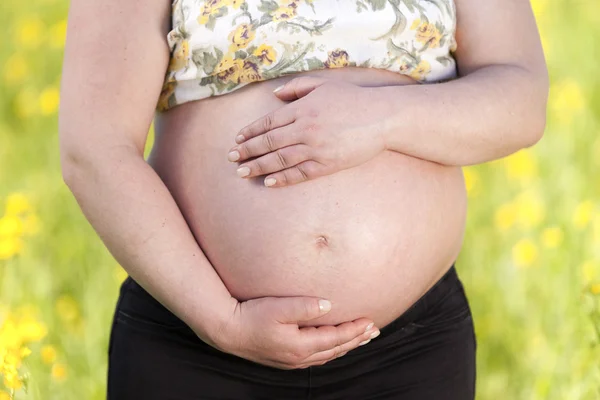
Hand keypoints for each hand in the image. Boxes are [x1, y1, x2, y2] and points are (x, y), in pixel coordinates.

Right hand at [214, 296, 379, 369]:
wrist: (228, 331)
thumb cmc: (251, 316)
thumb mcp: (279, 308)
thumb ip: (305, 306)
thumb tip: (329, 305)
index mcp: (301, 345)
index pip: (336, 338)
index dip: (355, 330)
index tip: (371, 321)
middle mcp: (299, 357)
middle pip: (336, 349)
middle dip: (356, 340)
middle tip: (374, 331)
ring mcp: (292, 360)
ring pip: (327, 355)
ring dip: (345, 346)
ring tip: (359, 338)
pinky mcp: (285, 358)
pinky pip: (316, 357)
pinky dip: (330, 350)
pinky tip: (332, 345)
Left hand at [227, 77, 386, 187]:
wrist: (381, 117)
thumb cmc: (352, 98)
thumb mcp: (323, 85)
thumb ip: (296, 88)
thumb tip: (274, 96)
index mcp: (302, 109)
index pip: (268, 123)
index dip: (250, 133)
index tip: (237, 141)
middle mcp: (305, 129)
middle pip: (269, 143)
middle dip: (247, 151)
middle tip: (232, 158)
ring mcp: (316, 148)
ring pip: (280, 160)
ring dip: (258, 167)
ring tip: (242, 173)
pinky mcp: (327, 164)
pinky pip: (300, 173)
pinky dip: (283, 178)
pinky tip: (269, 182)